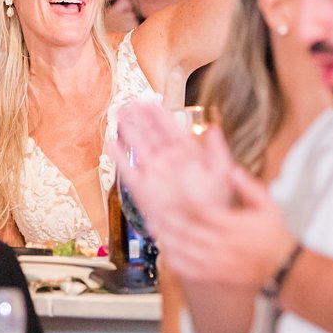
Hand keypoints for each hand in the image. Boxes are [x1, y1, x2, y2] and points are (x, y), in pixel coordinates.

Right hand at [111, 102, 232, 234]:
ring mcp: (155, 175)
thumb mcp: (221, 174)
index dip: (159, 115)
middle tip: (129, 102)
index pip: (170, 130)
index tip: (149, 101)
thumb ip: (217, 151)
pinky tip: (111, 143)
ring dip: (129, 131)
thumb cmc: (214, 205)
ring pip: (139, 148)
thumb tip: (214, 128)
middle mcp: (168, 162)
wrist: (200, 231)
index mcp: (186, 156)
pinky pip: (129, 171)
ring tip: (119, 115)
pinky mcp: (144, 190)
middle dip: (140, 118)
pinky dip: (119, 157)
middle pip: (151, 134)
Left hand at [157, 167, 296, 290]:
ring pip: (188, 251)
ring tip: (155, 228)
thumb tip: (232, 170)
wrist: (285, 267)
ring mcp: (220, 262)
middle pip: (191, 231)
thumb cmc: (275, 235)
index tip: (171, 195)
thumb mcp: (268, 205)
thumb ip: (248, 187)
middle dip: (171, 220)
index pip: (205, 212)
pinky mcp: (218, 275)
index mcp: (236, 226)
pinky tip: (166, 253)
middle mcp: (225, 245)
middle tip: (154, 209)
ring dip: (169, 240)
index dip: (186, 204)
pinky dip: (177, 262)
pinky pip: (193, 270)